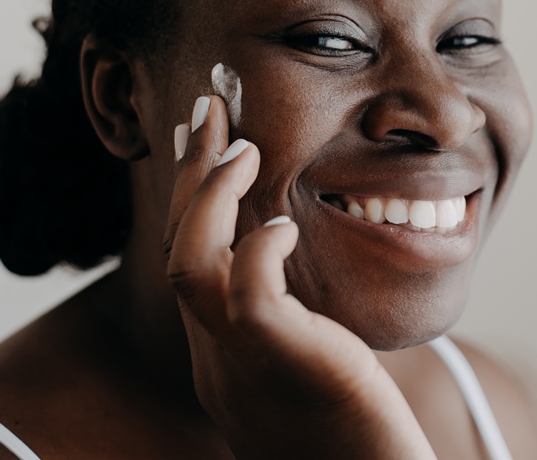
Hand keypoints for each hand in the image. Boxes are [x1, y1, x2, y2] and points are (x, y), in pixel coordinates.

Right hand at [163, 95, 437, 459]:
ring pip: (191, 266)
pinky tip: (286, 223)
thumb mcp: (311, 371)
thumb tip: (309, 274)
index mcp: (223, 354)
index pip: (187, 262)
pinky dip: (259, 250)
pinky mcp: (287, 365)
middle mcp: (218, 358)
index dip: (193, 198)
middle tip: (209, 110)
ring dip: (211, 198)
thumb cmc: (357, 439)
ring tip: (242, 148)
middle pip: (178, 250)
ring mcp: (243, 365)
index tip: (208, 142)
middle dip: (191, 176)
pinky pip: (250, 299)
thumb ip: (298, 325)